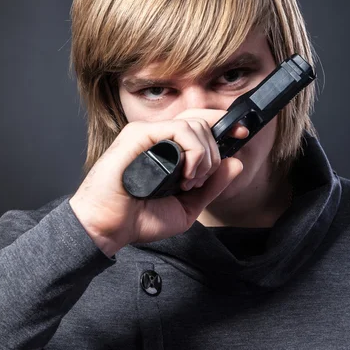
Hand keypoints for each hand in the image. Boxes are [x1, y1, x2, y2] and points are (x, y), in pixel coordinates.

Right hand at [69, 109, 247, 256]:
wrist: (108, 227)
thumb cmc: (139, 217)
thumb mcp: (187, 206)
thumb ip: (211, 186)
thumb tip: (237, 163)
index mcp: (168, 148)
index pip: (200, 123)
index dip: (223, 125)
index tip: (242, 135)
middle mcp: (159, 136)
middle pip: (203, 122)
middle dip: (214, 153)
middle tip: (200, 180)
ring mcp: (148, 132)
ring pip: (195, 124)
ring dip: (204, 156)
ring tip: (191, 181)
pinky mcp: (138, 134)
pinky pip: (179, 129)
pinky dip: (193, 152)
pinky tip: (185, 175)